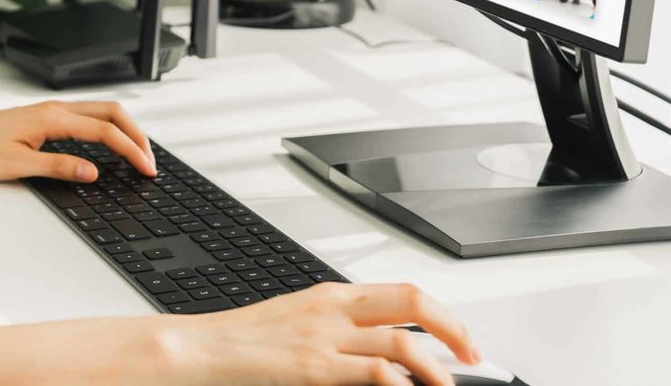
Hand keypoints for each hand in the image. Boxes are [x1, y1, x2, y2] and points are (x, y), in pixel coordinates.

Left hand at [0, 99, 155, 181]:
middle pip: (111, 112)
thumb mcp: (17, 165)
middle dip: (137, 134)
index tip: (146, 168)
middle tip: (150, 160)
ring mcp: (52, 110)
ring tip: (138, 151)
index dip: (130, 150)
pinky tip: (110, 142)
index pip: (105, 131)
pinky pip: (88, 115)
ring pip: (101, 110)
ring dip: (124, 128)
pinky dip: (108, 126)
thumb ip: (57, 167)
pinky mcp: (47, 116)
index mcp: (52, 118)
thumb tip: (92, 172)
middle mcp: (56, 108)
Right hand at [155, 282, 479, 384]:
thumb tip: (372, 349)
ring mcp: (324, 337)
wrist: (197, 348)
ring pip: (401, 342)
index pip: (401, 293)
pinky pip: (372, 372)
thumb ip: (334, 329)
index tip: (460, 340)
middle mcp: (333, 309)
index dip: (442, 314)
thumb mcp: (294, 324)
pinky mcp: (312, 367)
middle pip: (412, 303)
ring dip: (435, 368)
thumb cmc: (239, 342)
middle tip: (472, 356)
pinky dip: (400, 385)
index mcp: (331, 296)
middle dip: (453, 329)